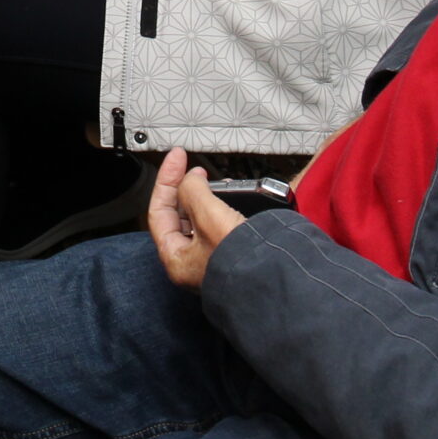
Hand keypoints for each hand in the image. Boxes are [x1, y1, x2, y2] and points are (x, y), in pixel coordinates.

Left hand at [146, 148, 246, 291]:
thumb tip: (191, 180)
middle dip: (187, 189)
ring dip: (207, 197)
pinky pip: (220, 226)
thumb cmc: (241, 261)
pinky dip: (223, 209)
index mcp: (175, 258)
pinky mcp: (233, 256)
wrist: (278, 281)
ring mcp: (212, 261)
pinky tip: (233, 199)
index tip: (177, 157)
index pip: (159, 210)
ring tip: (218, 184)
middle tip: (197, 170)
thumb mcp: (208, 215)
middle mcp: (191, 262)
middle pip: (179, 215)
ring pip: (201, 220)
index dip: (167, 179)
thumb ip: (192, 190)